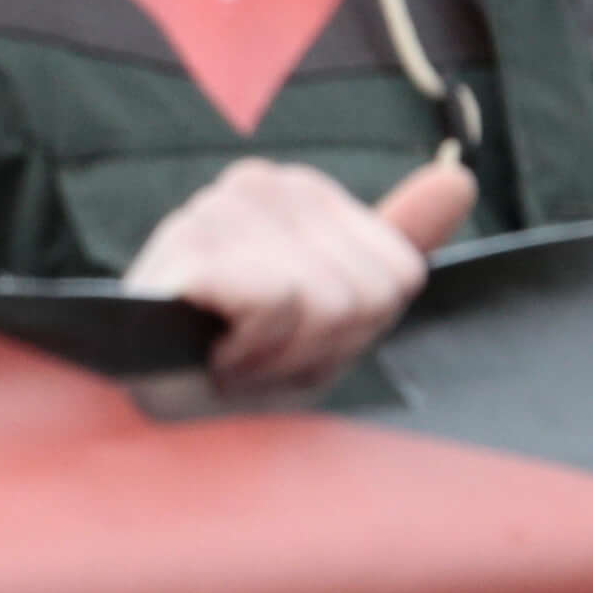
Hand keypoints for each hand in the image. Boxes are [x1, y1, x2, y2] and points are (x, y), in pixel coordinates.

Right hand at [119, 154, 476, 391]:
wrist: (132, 415)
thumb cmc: (228, 367)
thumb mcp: (331, 317)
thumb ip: (394, 243)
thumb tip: (460, 176)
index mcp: (301, 193)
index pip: (398, 276)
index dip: (354, 336)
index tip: (293, 343)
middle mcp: (264, 183)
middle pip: (372, 291)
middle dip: (323, 349)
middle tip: (257, 357)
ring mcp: (223, 205)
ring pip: (332, 299)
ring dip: (282, 357)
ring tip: (228, 356)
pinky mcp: (194, 240)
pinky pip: (282, 302)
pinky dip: (252, 352)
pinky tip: (208, 352)